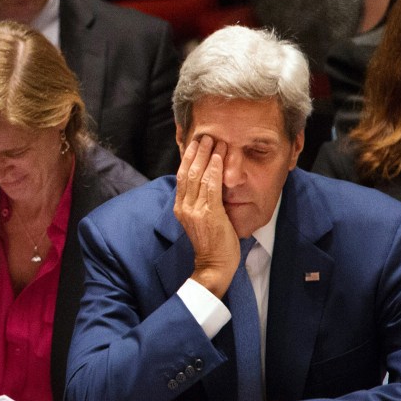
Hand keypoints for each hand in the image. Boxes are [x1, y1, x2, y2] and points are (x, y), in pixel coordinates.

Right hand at [174, 136, 240, 297]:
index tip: (195, 143)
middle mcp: (184, 207)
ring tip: (214, 140)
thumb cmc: (212, 243)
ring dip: (207, 155)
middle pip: (188, 172)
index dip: (188, 158)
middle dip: (197, 151)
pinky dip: (214, 169)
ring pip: (198, 175)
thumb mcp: (201, 219)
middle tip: (205, 135)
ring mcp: (195, 210)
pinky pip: (211, 186)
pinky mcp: (209, 214)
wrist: (214, 265)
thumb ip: (201, 202)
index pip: (182, 176)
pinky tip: (219, 157)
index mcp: (181, 207)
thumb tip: (209, 183)